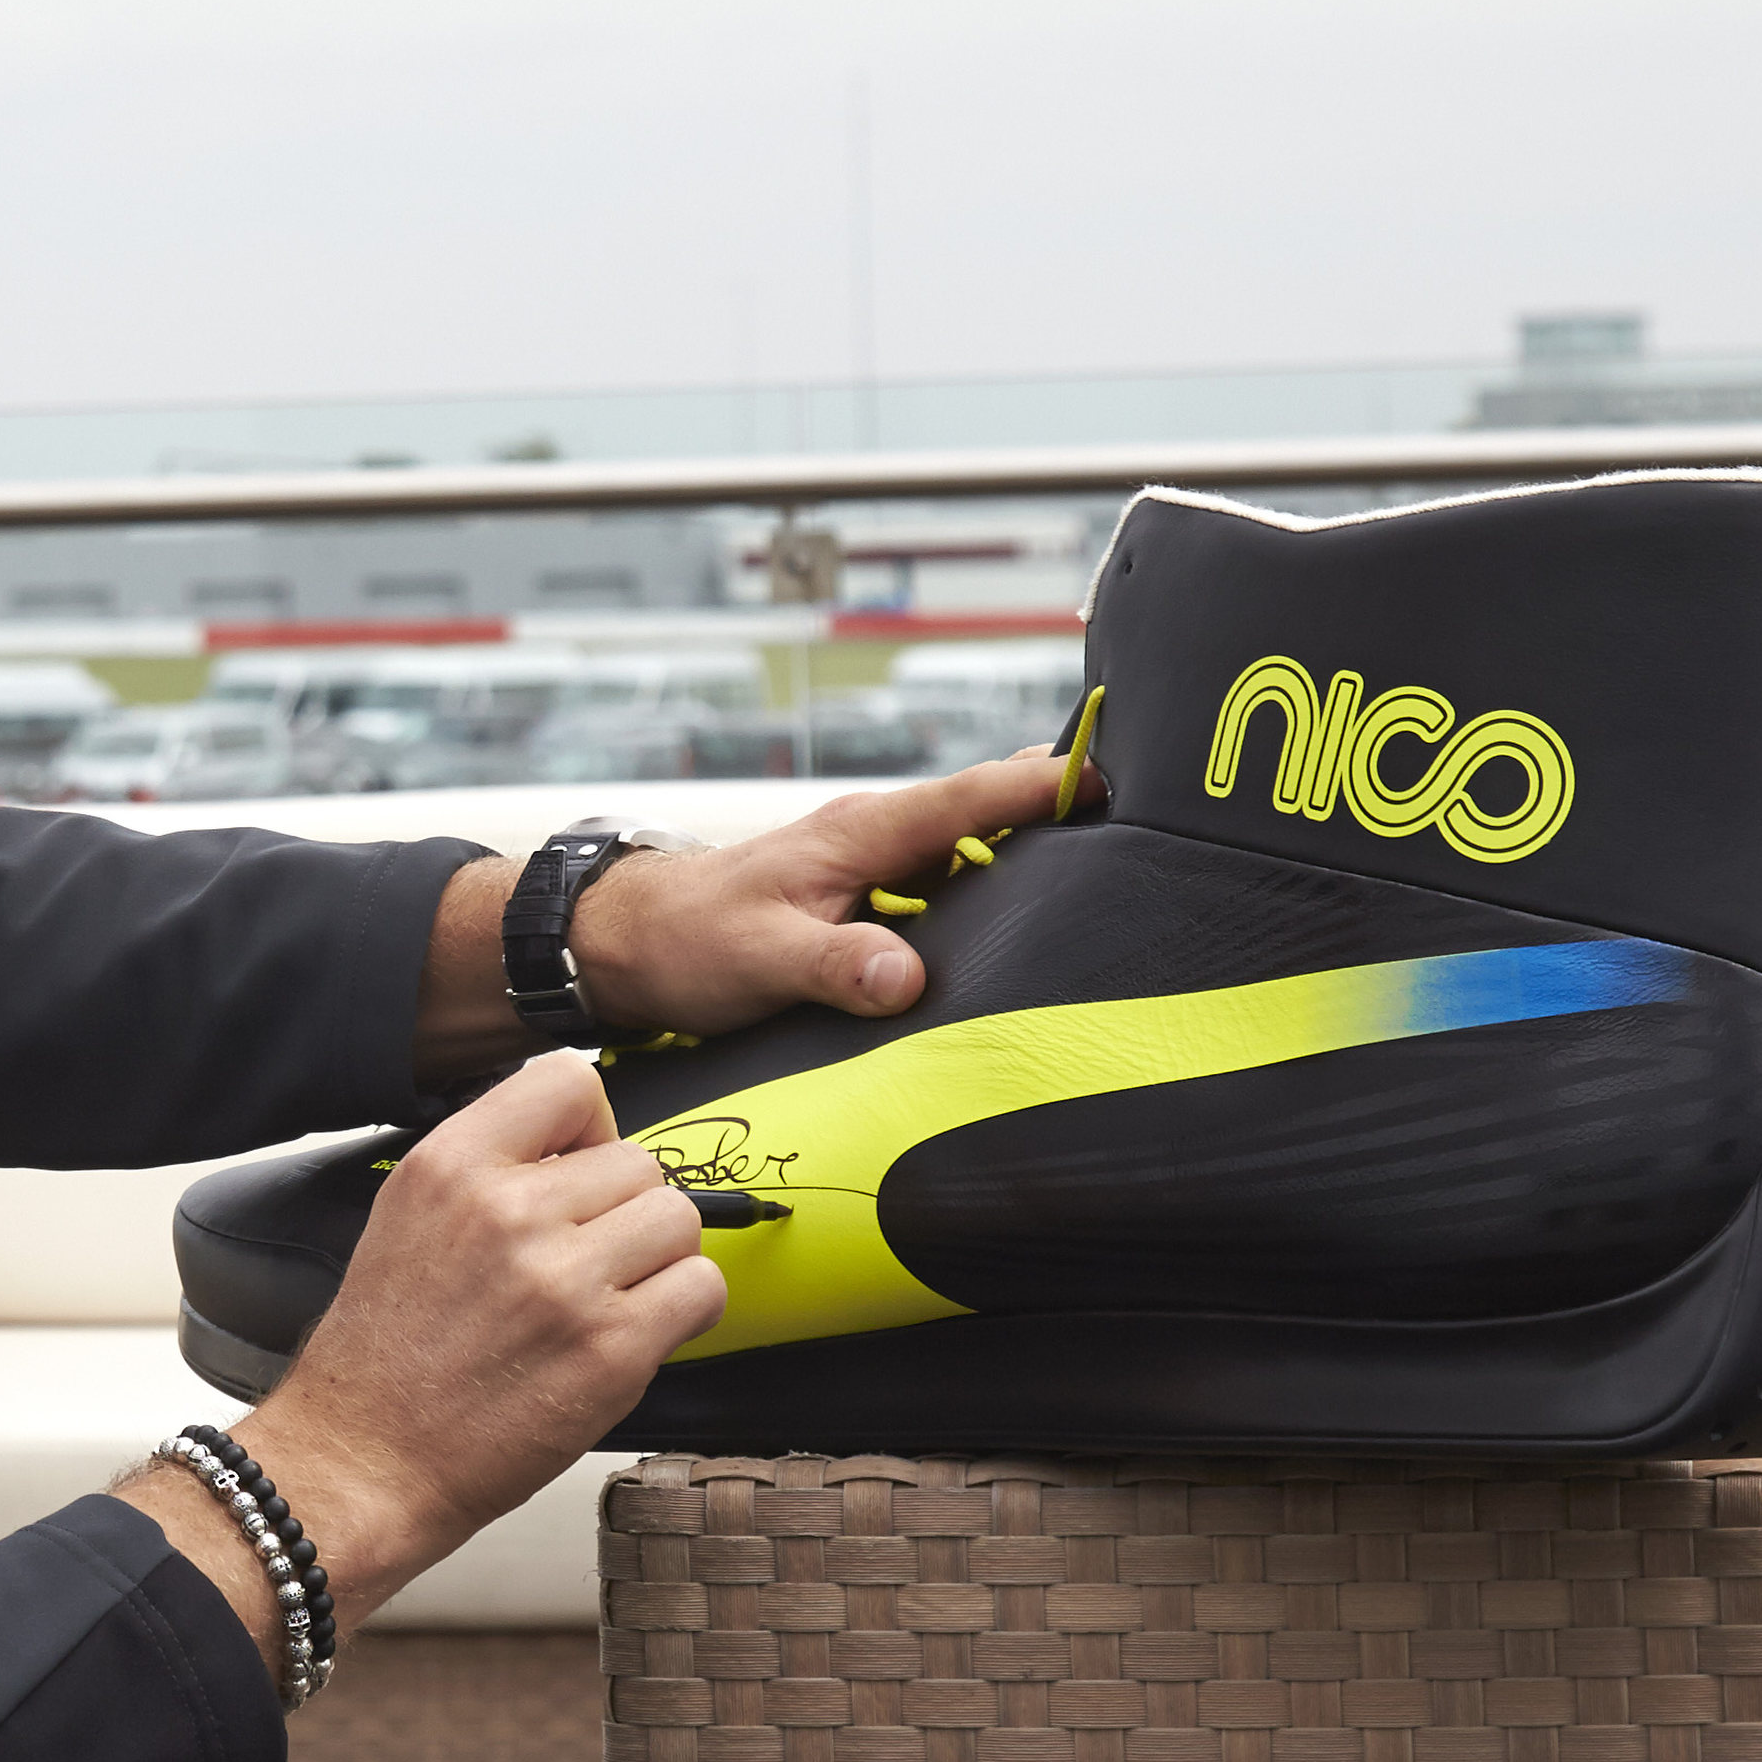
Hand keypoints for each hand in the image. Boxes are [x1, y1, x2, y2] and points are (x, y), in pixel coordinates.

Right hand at [125, 1051, 717, 1662]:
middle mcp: (508, 1210)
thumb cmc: (386, 1355)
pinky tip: (632, 1337)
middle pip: (640, 1162)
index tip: (576, 1173)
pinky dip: (682, 1312)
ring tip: (606, 1302)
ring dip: (658, 1261)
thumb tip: (587, 1146)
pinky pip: (701, 1288)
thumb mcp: (408, 1218)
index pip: (571, 1079)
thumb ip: (493, 1168)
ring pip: (679, 1219)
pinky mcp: (610, 1348)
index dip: (591, 1129)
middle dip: (622, 1213)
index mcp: (451, 1165)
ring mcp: (564, 1280)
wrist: (364, 1463)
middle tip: (581, 1267)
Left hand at [568, 749, 1078, 1043]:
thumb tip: (906, 979)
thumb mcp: (760, 959)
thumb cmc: (687, 941)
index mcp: (860, 835)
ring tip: (1099, 872)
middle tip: (1135, 822)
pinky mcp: (862, 898)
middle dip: (1055, 806)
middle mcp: (873, 838)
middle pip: (983, 811)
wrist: (626, 942)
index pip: (968, 798)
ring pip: (966, 847)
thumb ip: (835, 966)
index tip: (1109, 783)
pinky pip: (941, 883)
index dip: (1040, 788)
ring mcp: (869, 865)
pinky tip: (1014, 924)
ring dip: (1023, 852)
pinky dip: (984, 889)